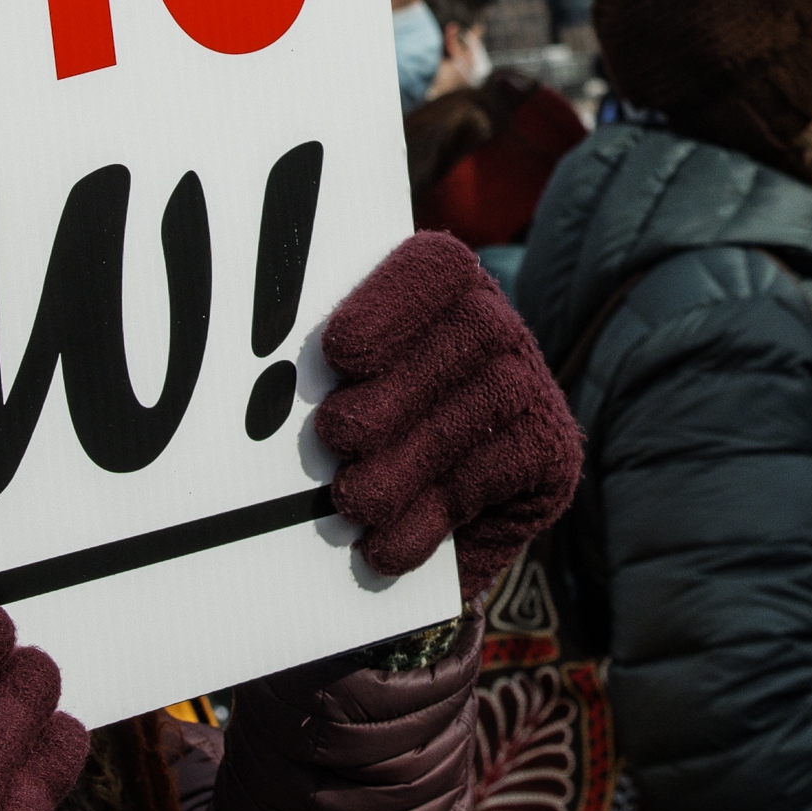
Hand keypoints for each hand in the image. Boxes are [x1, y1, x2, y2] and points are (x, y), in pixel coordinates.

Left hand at [311, 232, 583, 605]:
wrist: (422, 532)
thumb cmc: (361, 447)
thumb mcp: (337, 402)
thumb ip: (321, 383)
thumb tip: (260, 391)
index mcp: (436, 293)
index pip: (434, 266)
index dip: (390, 305)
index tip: (338, 354)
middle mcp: (494, 326)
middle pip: (467, 334)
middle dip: (392, 395)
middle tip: (336, 440)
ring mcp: (530, 384)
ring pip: (485, 406)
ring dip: (407, 464)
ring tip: (353, 502)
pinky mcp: (550, 449)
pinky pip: (500, 471)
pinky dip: (432, 514)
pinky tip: (387, 544)